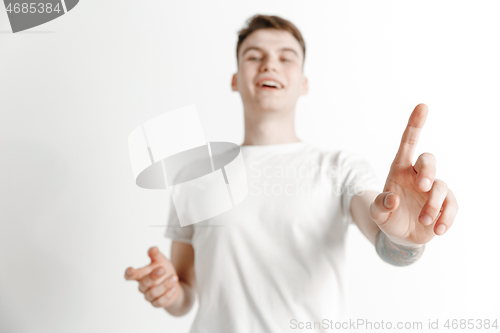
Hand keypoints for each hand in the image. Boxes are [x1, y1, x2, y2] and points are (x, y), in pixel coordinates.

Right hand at [125, 246, 181, 307]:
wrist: (175, 283)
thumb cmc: (164, 270)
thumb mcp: (161, 261)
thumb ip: (156, 255)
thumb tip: (153, 248)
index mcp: (141, 275)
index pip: (130, 276)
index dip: (129, 274)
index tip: (131, 270)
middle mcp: (143, 286)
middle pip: (144, 283)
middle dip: (153, 276)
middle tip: (163, 269)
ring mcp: (149, 296)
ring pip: (153, 293)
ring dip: (164, 285)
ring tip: (174, 277)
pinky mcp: (156, 303)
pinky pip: (159, 302)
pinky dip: (167, 295)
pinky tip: (174, 288)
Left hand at [369, 103, 458, 246]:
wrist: (401, 237)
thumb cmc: (388, 218)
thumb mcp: (377, 215)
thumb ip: (380, 206)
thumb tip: (393, 199)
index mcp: (399, 170)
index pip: (407, 144)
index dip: (415, 125)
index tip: (422, 106)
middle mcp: (417, 175)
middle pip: (428, 160)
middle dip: (428, 170)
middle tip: (423, 186)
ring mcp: (433, 189)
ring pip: (441, 186)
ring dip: (433, 205)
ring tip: (423, 221)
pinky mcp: (445, 204)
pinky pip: (452, 205)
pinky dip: (446, 218)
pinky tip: (437, 230)